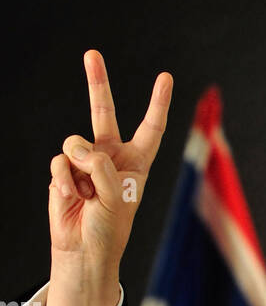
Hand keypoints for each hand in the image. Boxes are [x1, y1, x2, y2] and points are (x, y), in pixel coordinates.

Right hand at [46, 50, 172, 305]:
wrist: (84, 251)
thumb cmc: (109, 229)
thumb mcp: (116, 197)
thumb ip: (101, 167)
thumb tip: (76, 147)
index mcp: (136, 164)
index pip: (150, 129)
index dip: (157, 104)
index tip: (165, 77)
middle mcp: (111, 158)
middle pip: (103, 113)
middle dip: (97, 83)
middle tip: (92, 54)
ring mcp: (85, 162)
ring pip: (77, 143)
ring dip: (80, 165)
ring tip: (85, 191)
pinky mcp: (63, 171)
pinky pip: (60, 161)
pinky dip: (65, 179)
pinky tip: (72, 196)